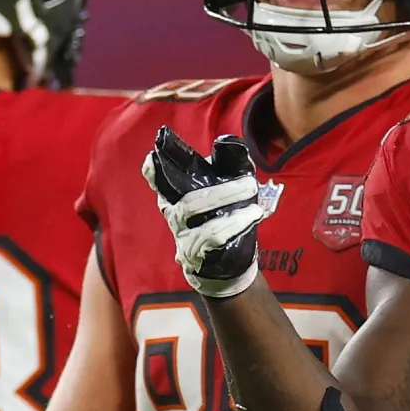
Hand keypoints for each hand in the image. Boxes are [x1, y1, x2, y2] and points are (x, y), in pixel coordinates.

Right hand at [142, 126, 264, 297]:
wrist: (226, 263)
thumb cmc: (222, 218)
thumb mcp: (223, 191)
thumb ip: (227, 169)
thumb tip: (232, 147)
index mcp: (176, 194)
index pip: (158, 179)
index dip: (154, 170)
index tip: (154, 156)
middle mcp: (174, 213)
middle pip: (189, 199)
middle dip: (223, 190)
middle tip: (250, 183)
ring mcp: (182, 235)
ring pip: (199, 217)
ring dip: (230, 204)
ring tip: (255, 203)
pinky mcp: (193, 254)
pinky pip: (212, 237)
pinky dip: (234, 225)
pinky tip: (252, 217)